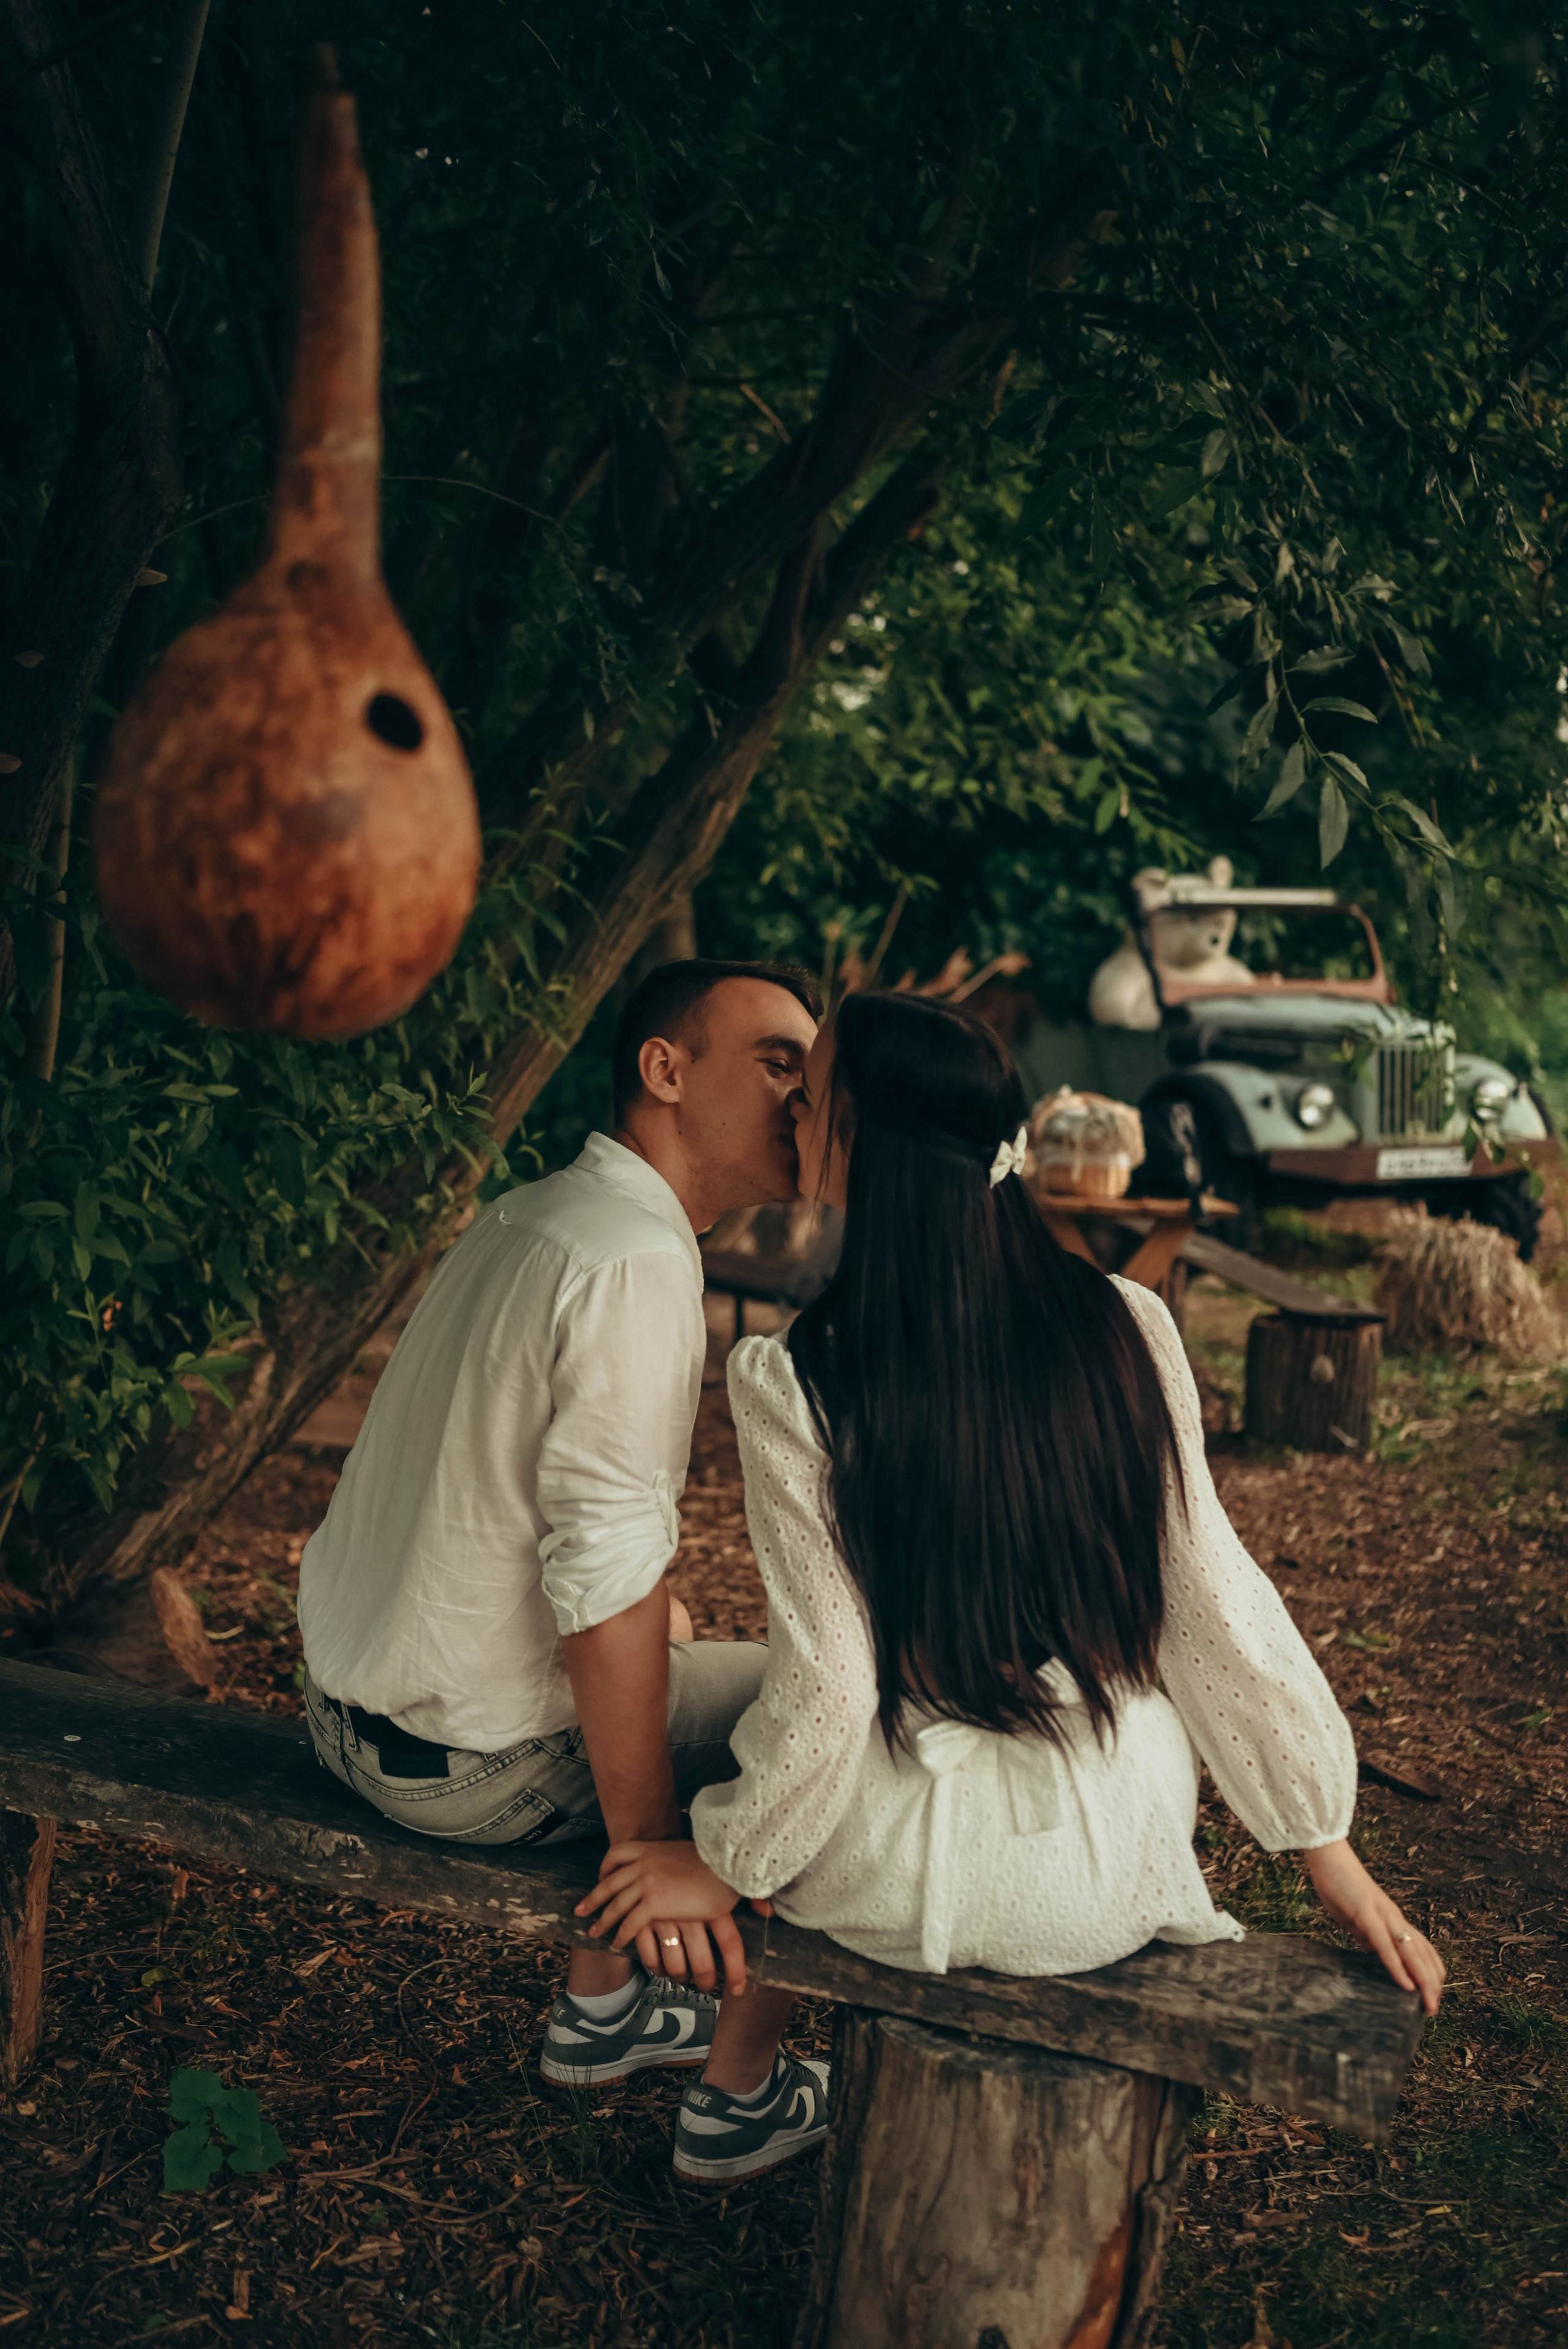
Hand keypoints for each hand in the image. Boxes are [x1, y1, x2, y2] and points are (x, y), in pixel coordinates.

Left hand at [576, 1841, 748, 1991]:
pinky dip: (621, 1935)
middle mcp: (643, 1864)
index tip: (601, 1877)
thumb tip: (678, 1868)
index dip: (605, 1868)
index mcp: (651, 1849)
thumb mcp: (689, 1853)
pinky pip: (630, 1923)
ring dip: (602, 1921)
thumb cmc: (716, 1861)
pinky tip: (618, 1944)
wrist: (726, 1865)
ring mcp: (646, 1884)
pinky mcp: (654, 1904)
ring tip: (594, 1933)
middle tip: (580, 1910)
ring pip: (615, 1905)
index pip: (618, 1853)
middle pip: (609, 1883)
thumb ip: (674, 1860)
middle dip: (593, 1898)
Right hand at [1304, 1839, 1444, 2015]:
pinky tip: (1406, 1985)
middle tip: (1433, 2011)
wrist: (1328, 1856)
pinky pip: (1385, 1946)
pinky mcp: (1367, 1915)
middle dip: (1432, 1985)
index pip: (1422, 1949)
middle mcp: (1395, 1919)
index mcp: (1393, 1919)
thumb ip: (1367, 1935)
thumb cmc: (1339, 1884)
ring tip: (1429, 2005)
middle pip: (1424, 1956)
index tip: (1430, 1996)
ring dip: (1423, 1982)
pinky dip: (1398, 1967)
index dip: (1430, 1973)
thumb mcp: (1356, 1917)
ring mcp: (1383, 1917)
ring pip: (1412, 1953)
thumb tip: (1374, 1954)